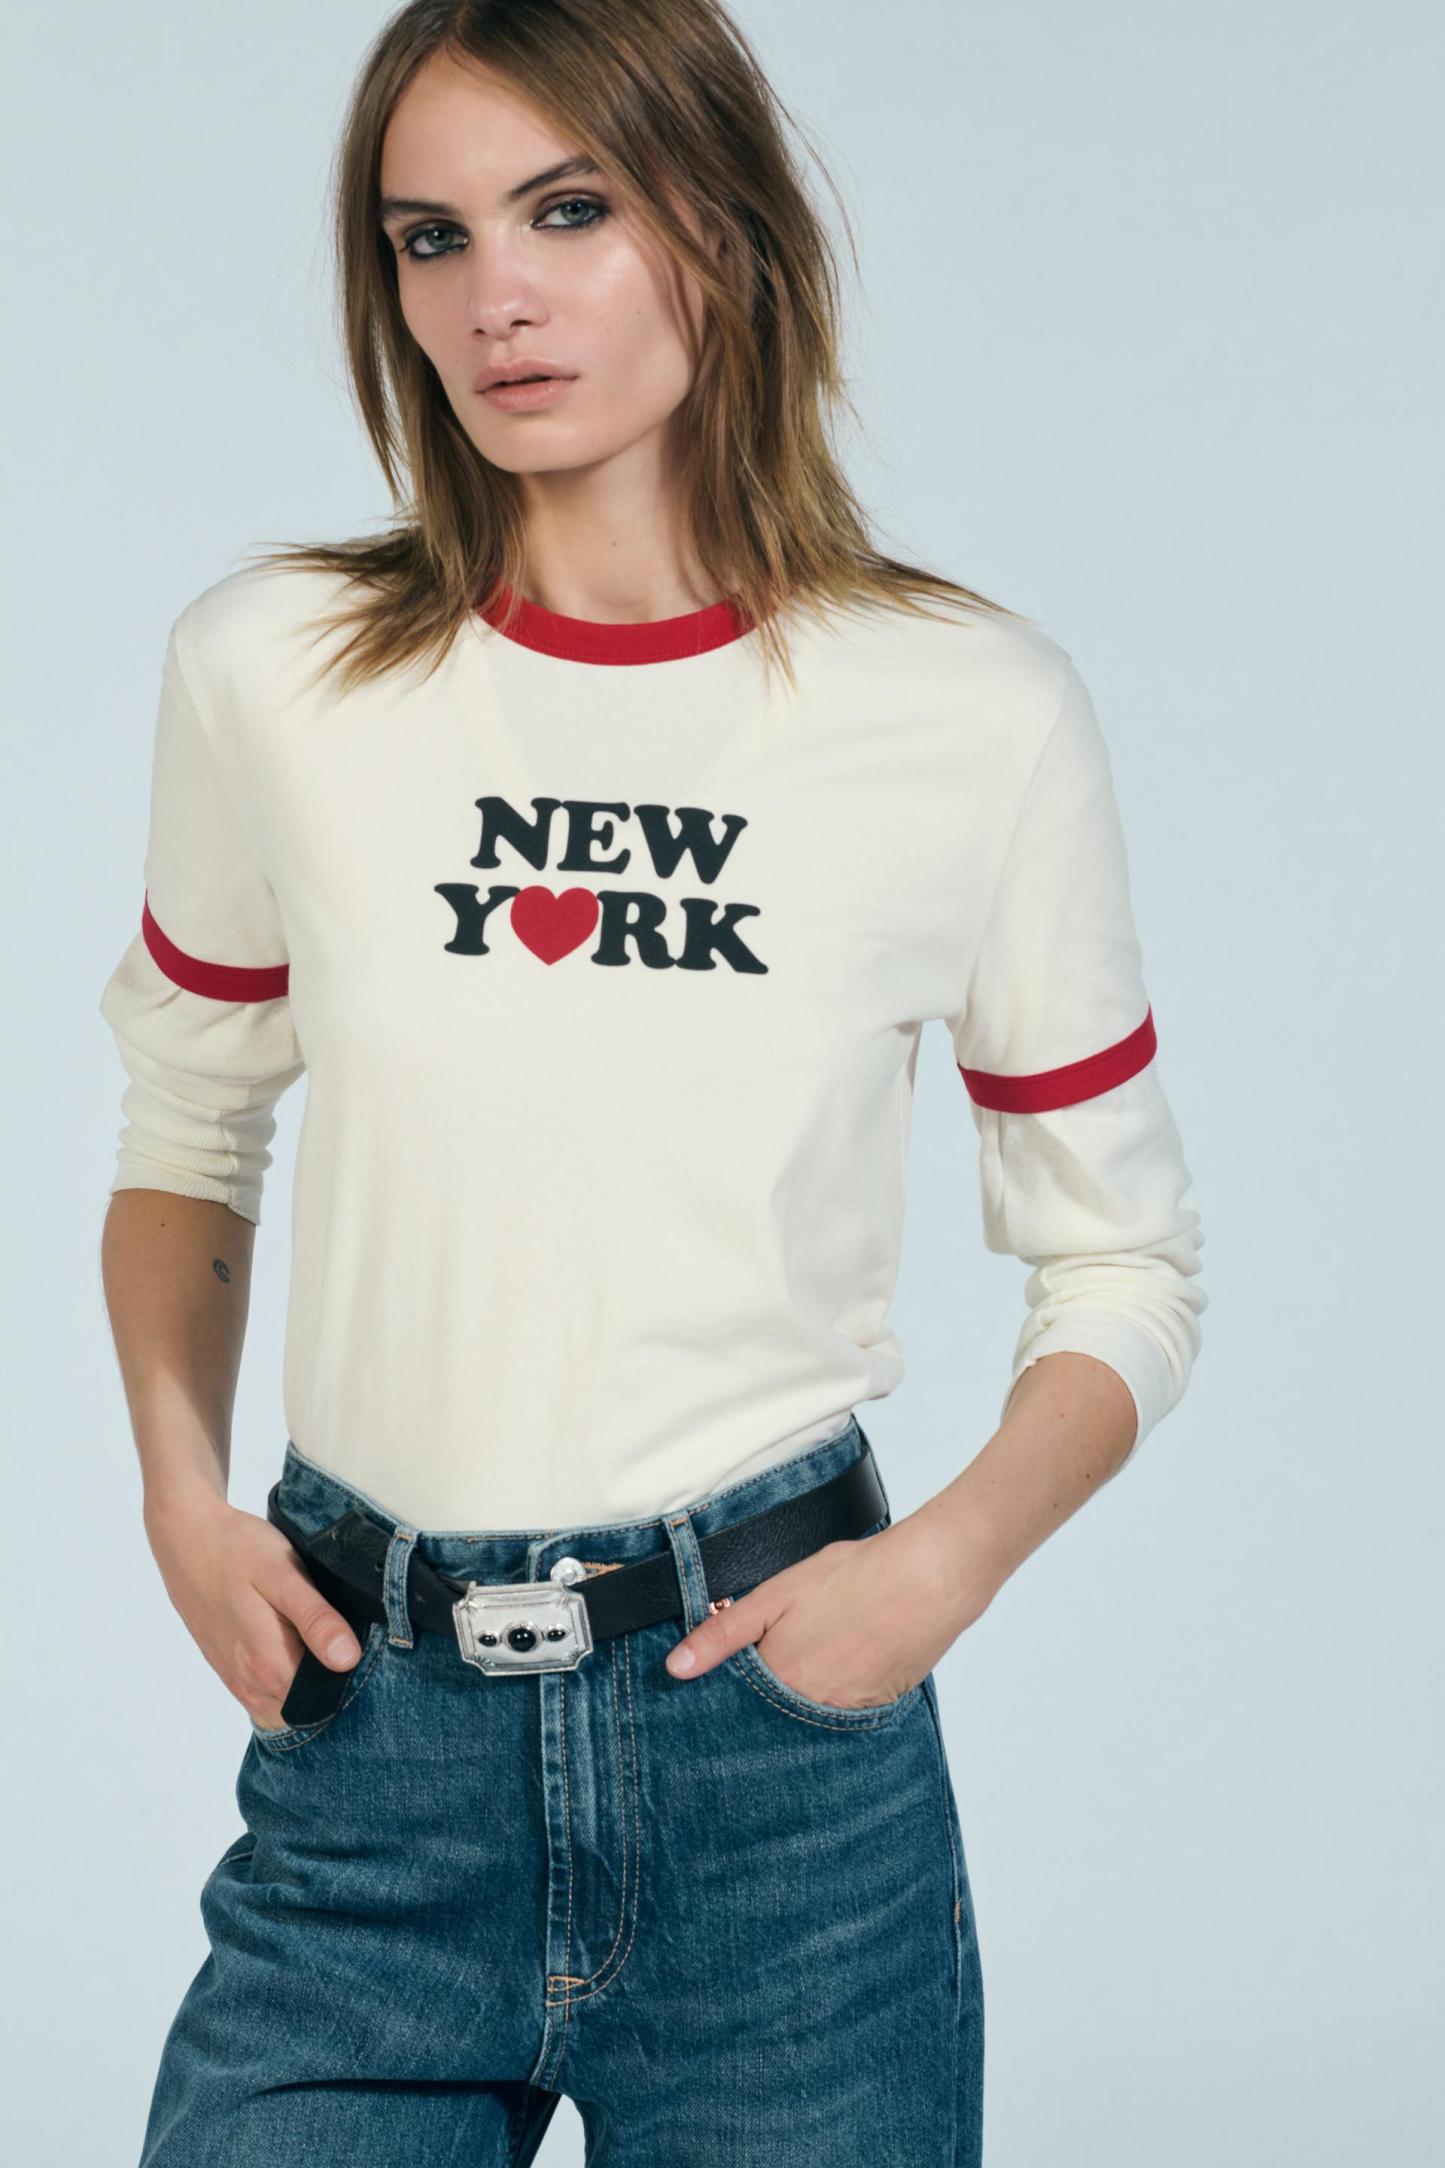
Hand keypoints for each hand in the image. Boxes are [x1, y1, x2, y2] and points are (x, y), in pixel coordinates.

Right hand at [145, 1490, 364, 1731]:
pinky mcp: (227, 1670)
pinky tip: (296, 1645)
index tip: (365, 1649)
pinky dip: (285, 1683)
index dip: (352, 1678)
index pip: (329, 1698)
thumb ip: (316, 1620)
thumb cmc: (238, 1550)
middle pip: (308, 1708)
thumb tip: (348, 1660)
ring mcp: (236, 1680)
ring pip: (286, 1706)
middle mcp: (251, 1685)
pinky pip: (265, 1696)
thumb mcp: (284, 1575)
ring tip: (322, 1638)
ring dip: (308, 1685)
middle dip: (333, 1685)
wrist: (186, 1537)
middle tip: (346, 1639)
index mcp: (270, 1665)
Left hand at [663, 1513, 990, 1707]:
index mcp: (778, 1680)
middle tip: (764, 1677)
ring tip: (805, 1666)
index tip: (710, 1693)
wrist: (929, 1579)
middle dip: (757, 1707)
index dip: (722, 1695)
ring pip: (804, 1722)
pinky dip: (830, 1701)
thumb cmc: (854, 1577)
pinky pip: (840, 1719)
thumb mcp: (777, 1594)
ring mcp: (845, 1715)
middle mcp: (809, 1710)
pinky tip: (838, 1669)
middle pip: (768, 1721)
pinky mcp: (876, 1711)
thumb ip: (724, 1633)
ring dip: (794, 1707)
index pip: (733, 1708)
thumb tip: (676, 1668)